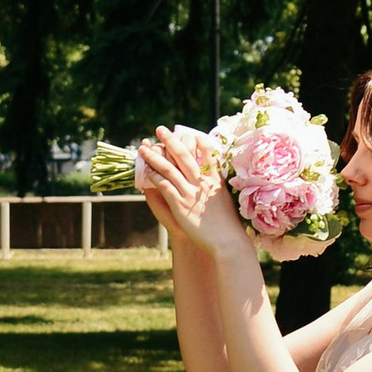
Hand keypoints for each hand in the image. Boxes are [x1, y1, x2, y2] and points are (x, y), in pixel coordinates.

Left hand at [142, 128, 253, 257]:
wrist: (227, 242)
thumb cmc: (228, 225)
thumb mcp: (225, 200)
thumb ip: (217, 186)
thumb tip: (213, 178)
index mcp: (215, 179)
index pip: (206, 152)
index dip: (196, 140)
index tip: (189, 133)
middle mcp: (202, 182)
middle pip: (184, 155)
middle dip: (170, 140)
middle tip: (160, 129)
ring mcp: (191, 192)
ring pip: (169, 168)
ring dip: (154, 156)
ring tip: (144, 148)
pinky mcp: (180, 205)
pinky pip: (164, 186)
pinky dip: (154, 177)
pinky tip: (146, 172)